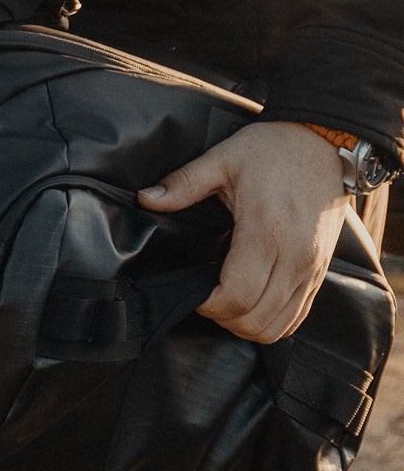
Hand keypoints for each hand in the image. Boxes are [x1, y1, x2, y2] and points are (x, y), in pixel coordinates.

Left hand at [140, 121, 355, 344]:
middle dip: (223, 318)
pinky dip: (271, 321)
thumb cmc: (272, 150)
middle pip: (256, 318)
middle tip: (202, 298)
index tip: (192, 292)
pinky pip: (298, 316)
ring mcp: (312, 269)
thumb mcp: (223, 159)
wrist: (323, 144)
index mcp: (267, 232)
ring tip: (224, 304)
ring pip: (279, 326)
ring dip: (246, 325)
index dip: (209, 304)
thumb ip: (183, 183)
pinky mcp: (321, 272)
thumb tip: (146, 198)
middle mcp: (295, 258)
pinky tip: (250, 304)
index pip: (237, 294)